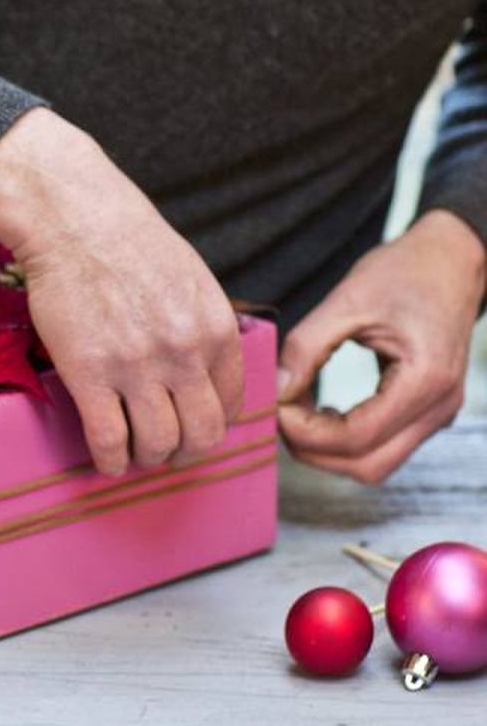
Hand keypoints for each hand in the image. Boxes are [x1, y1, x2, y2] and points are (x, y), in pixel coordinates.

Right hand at [0, 108, 243, 474]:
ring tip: (130, 451)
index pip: (231, 405)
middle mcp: (184, 353)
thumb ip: (204, 329)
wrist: (75, 219)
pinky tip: (105, 458)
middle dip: (184, 453)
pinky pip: (108, 440)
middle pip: (201, 436)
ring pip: (157, 444)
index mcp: (215, 330)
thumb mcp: (192, 281)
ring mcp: (136, 366)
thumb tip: (204, 374)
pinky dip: (110, 460)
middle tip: (164, 451)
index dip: (209, 426)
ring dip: (145, 457)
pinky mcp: (89, 374)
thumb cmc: (128, 243)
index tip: (188, 428)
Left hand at [278, 209, 485, 483]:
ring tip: (297, 414)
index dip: (306, 433)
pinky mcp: (427, 412)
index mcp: (425, 379)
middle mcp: (438, 406)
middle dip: (313, 451)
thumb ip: (306, 347)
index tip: (275, 407)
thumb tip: (274, 391)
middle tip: (280, 416)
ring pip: (374, 464)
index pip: (357, 437)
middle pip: (367, 465)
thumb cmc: (405, 272)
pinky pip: (383, 447)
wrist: (451, 260)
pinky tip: (320, 413)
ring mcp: (437, 413)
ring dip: (328, 451)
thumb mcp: (347, 300)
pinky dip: (345, 441)